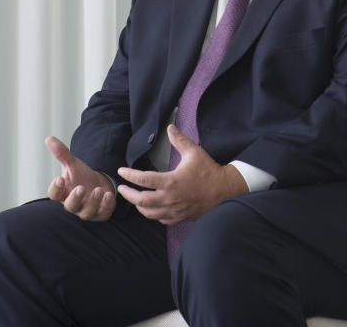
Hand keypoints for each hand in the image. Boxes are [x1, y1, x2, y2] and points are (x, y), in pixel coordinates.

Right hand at [45, 136, 116, 220]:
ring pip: (86, 213)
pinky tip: (109, 195)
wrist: (99, 183)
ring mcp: (86, 210)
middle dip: (75, 198)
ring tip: (98, 190)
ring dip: (93, 202)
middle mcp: (73, 204)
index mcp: (64, 192)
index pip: (54, 194)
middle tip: (81, 188)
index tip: (59, 178)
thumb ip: (61, 153)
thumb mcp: (72, 163)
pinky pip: (102, 214)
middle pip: (70, 206)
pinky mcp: (100, 213)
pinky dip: (106, 206)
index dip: (55, 188)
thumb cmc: (82, 176)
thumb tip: (49, 138)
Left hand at [116, 125, 247, 224]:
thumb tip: (170, 128)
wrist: (225, 190)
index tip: (122, 171)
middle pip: (140, 200)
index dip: (129, 175)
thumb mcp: (194, 152)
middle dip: (127, 194)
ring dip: (139, 206)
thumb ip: (179, 140)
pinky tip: (152, 208)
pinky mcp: (180, 217)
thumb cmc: (209, 171)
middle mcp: (170, 198)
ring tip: (135, 198)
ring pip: (148, 213)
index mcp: (171, 181)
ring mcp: (174, 210)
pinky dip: (153, 213)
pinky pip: (160, 219)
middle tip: (122, 188)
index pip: (143, 179)